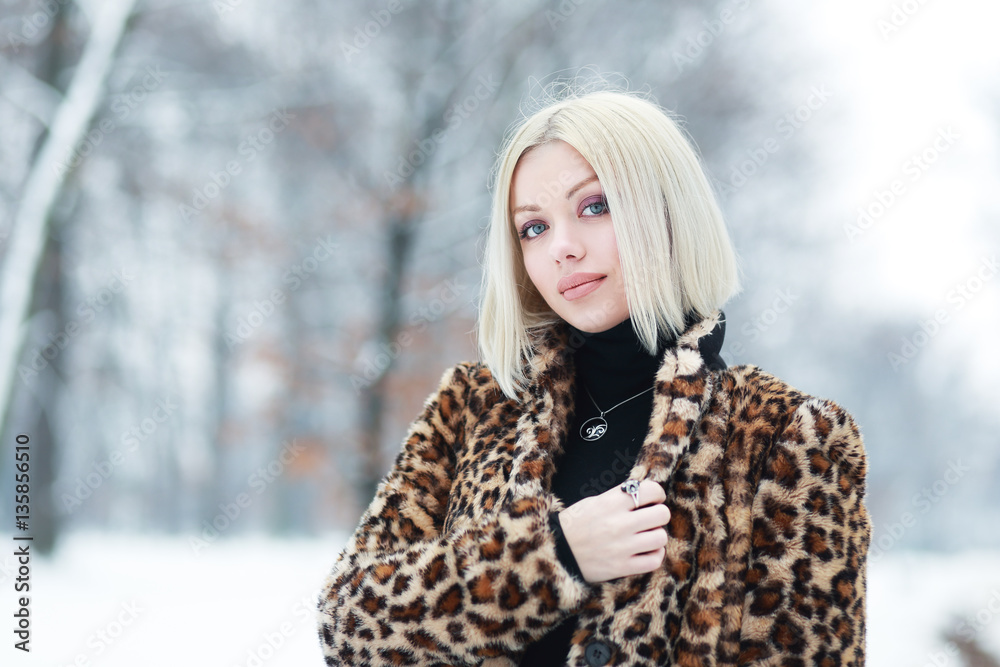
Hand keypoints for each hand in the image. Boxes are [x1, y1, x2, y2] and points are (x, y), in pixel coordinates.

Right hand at [556, 480, 670, 582]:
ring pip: (661, 538)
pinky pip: (654, 560)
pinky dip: (655, 555)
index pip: (651, 490)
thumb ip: (619, 497)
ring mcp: (622, 547)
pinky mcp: (622, 567)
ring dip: (657, 536)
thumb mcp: (593, 502)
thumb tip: (645, 494)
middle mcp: (619, 523)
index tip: (653, 499)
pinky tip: (647, 551)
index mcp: (611, 503)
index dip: (657, 494)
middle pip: (662, 514)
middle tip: (650, 518)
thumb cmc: (575, 524)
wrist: (556, 551)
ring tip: (647, 536)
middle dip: (659, 514)